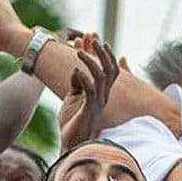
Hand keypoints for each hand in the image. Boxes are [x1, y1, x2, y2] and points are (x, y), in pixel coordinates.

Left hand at [59, 36, 120, 150]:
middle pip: (110, 69)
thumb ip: (77, 84)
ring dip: (91, 61)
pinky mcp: (90, 110)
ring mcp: (98, 103)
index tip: (93, 38)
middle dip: (102, 52)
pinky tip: (76, 70)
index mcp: (101, 92)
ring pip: (102, 77)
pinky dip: (83, 78)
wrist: (71, 143)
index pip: (108, 68)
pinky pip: (91, 90)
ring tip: (79, 50)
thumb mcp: (72, 98)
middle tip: (93, 36)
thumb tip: (76, 69)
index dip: (103, 52)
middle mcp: (103, 96)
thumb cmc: (72, 122)